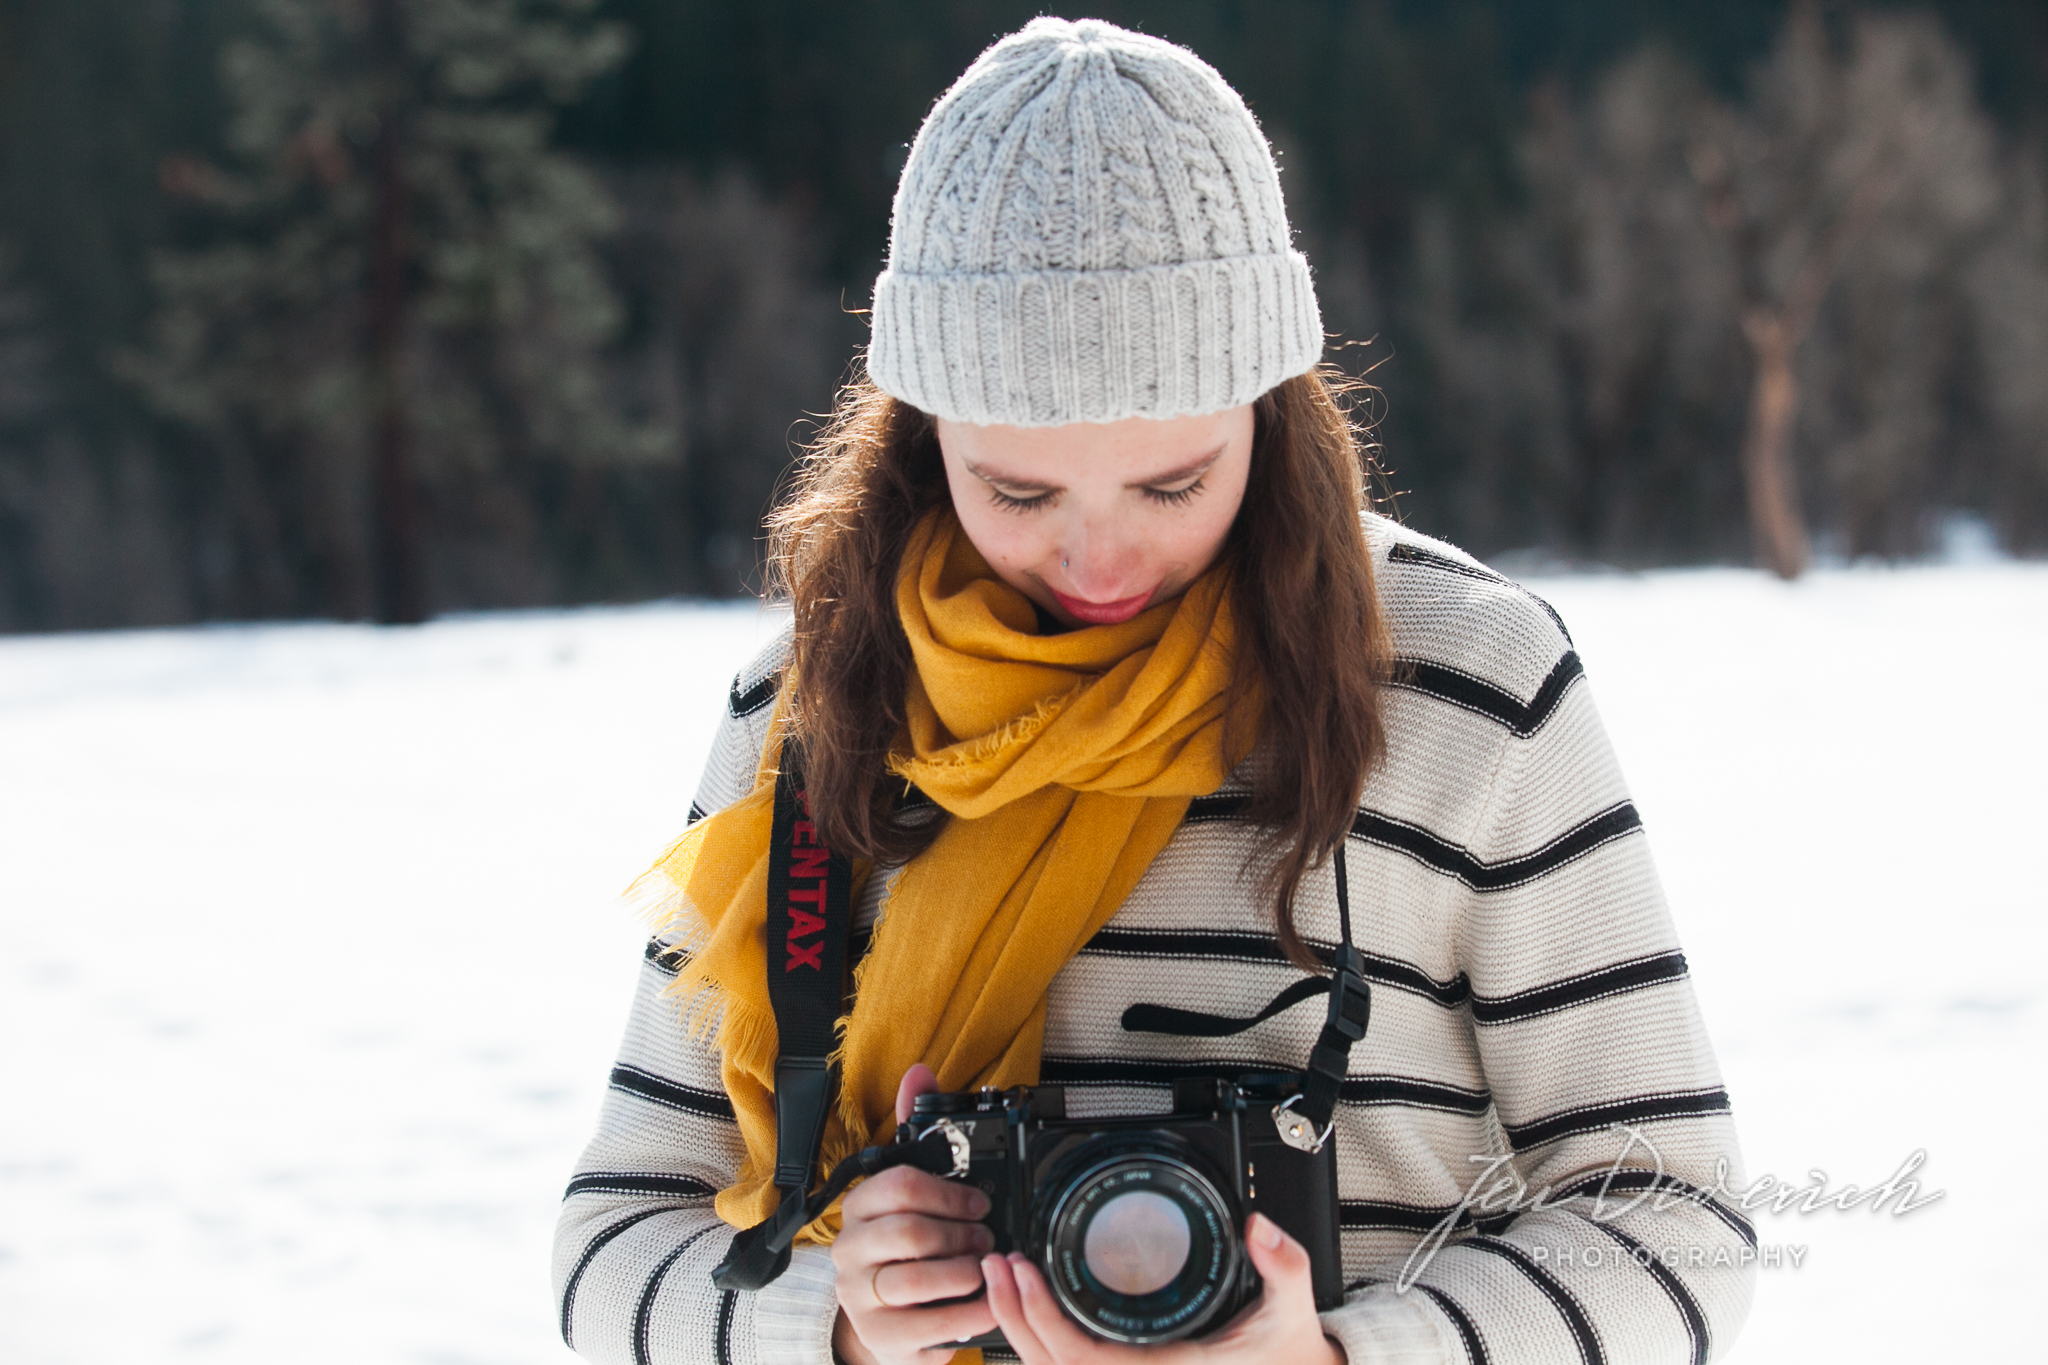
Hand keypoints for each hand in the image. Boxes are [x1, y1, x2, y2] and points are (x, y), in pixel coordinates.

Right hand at [832, 1065, 996, 1364]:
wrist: (888, 1319)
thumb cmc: (906, 1249)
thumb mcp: (912, 1193)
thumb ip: (918, 1131)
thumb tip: (919, 1072)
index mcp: (858, 1207)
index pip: (899, 1185)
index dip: (950, 1193)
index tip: (979, 1203)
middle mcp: (849, 1250)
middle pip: (911, 1231)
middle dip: (962, 1234)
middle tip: (987, 1238)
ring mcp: (859, 1296)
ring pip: (917, 1278)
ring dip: (965, 1272)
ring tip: (984, 1269)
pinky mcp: (880, 1337)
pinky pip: (930, 1325)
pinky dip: (967, 1313)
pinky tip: (984, 1304)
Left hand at [979, 1212, 1344, 1364]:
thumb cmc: (1286, 1355)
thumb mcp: (1290, 1308)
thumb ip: (1283, 1265)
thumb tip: (1259, 1228)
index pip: (1081, 1360)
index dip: (1042, 1321)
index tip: (1024, 1272)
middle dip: (1013, 1319)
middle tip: (998, 1265)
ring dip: (1020, 1332)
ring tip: (1002, 1282)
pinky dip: (1041, 1346)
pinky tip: (1027, 1312)